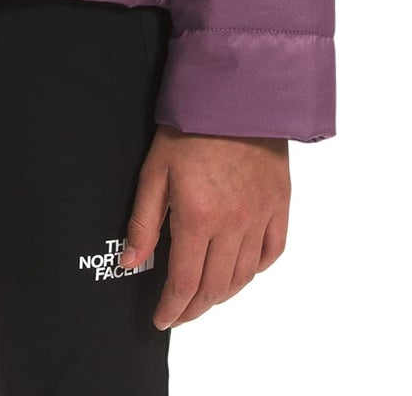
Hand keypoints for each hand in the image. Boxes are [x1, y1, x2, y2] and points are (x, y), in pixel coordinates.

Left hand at [119, 122, 289, 329]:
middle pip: (216, 288)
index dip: (172, 308)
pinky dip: (256, 269)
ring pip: (244, 276)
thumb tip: (131, 263)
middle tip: (180, 312)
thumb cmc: (189, 125)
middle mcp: (234, 224)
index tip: (161, 319)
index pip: (185, 283)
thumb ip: (144, 222)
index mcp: (198, 216)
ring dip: (223, 294)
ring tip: (205, 296)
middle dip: (195, 308)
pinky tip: (241, 269)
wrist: (235, 91)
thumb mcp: (154, 170)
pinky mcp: (281, 203)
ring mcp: (261, 215)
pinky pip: (273, 252)